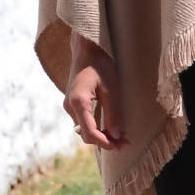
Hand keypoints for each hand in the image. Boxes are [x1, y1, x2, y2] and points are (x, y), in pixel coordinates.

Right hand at [63, 33, 128, 150]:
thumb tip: (116, 136)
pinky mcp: (72, 103)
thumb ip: (113, 113)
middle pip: (85, 135)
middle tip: (125, 142)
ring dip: (101, 136)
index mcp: (78, 102)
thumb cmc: (100, 64)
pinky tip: (109, 128)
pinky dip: (96, 128)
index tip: (121, 146)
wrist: (86, 49)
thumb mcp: (111, 89)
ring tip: (120, 137)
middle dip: (105, 141)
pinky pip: (83, 122)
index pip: (90, 133)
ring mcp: (69, 105)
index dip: (105, 143)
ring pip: (84, 130)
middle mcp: (70, 106)